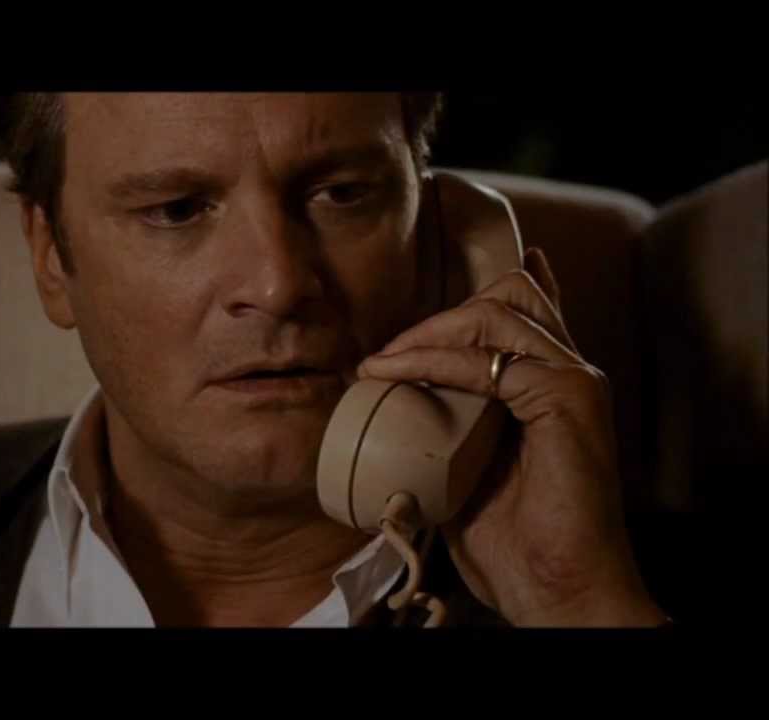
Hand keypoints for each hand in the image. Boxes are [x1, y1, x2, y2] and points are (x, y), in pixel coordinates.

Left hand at [357, 248, 666, 626]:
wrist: (556, 589)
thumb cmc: (516, 543)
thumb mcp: (465, 471)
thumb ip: (446, 429)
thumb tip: (394, 410)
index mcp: (553, 386)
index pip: (527, 309)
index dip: (481, 292)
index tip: (419, 314)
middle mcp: (569, 374)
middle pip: (508, 297)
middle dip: (439, 318)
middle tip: (387, 357)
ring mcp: (573, 381)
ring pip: (497, 314)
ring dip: (429, 334)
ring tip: (382, 365)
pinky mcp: (567, 397)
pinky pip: (489, 360)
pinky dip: (434, 361)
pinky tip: (395, 374)